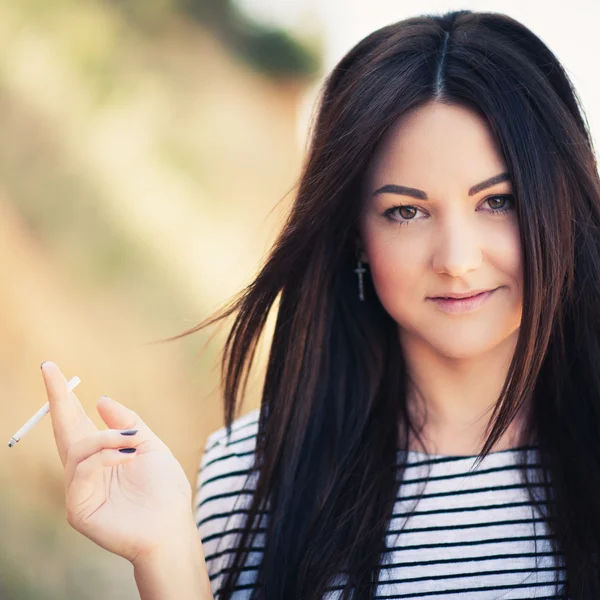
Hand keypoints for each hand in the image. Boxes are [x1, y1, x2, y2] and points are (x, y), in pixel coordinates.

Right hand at [41, 361, 194, 565]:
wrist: (172, 526)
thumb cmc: (165, 489)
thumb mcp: (150, 445)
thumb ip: (127, 422)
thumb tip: (99, 399)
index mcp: (102, 454)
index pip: (77, 421)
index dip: (64, 396)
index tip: (52, 369)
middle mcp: (86, 469)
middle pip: (64, 429)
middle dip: (57, 399)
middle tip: (50, 369)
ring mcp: (79, 488)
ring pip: (77, 448)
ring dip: (106, 438)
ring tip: (132, 442)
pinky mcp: (78, 507)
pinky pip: (82, 470)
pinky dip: (105, 457)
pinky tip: (128, 456)